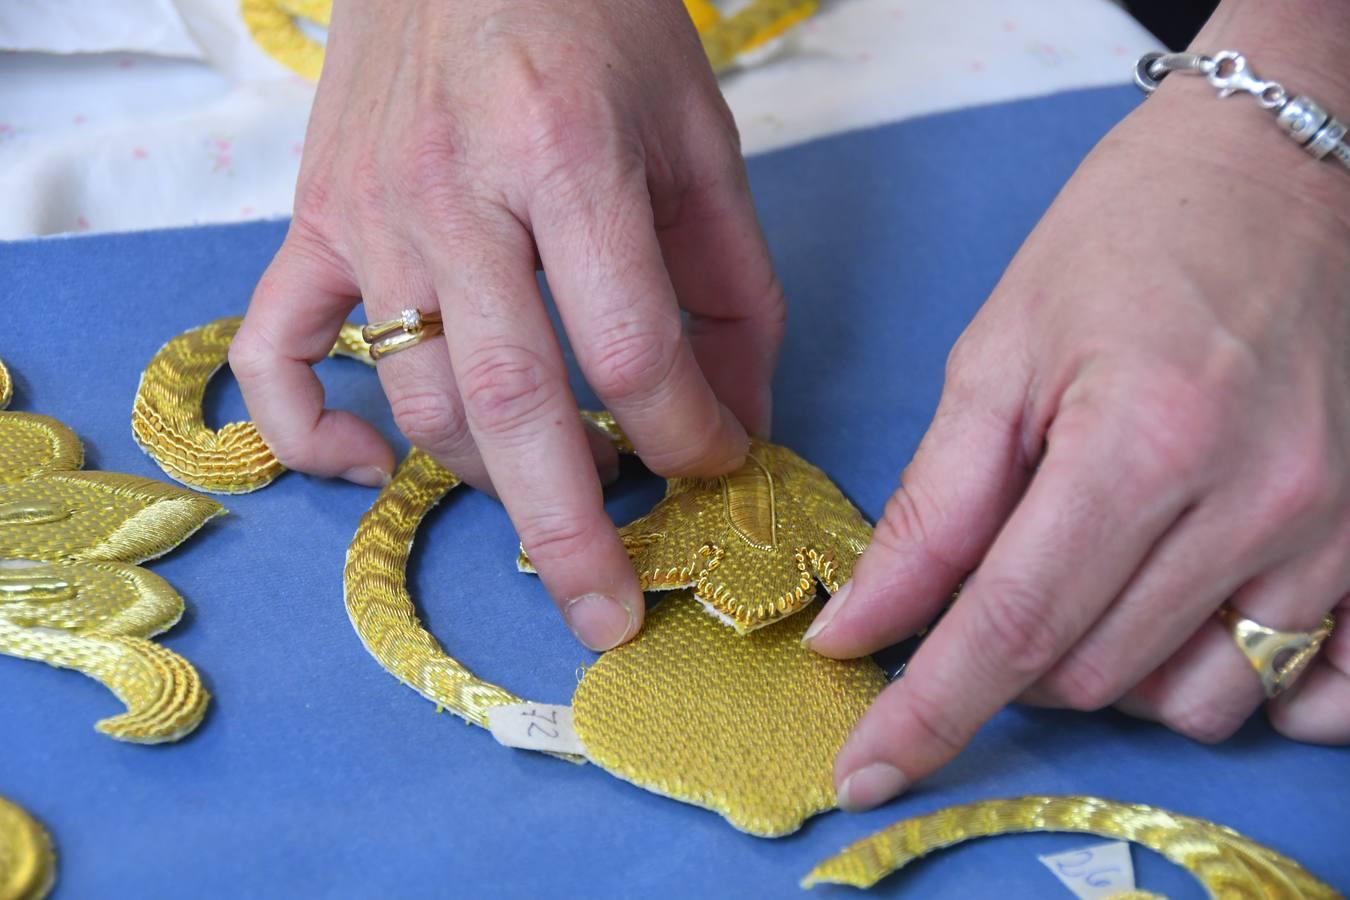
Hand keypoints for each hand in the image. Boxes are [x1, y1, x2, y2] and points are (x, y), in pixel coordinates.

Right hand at [229, 0, 783, 650]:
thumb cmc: (596, 21)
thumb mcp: (696, 135)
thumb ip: (733, 281)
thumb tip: (740, 417)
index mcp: (567, 155)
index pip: (632, 346)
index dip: (688, 433)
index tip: (718, 466)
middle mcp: (454, 192)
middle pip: (511, 401)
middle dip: (572, 529)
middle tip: (613, 614)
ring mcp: (368, 213)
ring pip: (415, 396)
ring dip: (489, 479)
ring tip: (556, 497)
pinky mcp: (314, 222)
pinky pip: (276, 351)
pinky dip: (309, 432)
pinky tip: (370, 472)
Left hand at [805, 9, 1349, 807]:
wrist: (1281, 169)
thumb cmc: (1127, 239)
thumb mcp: (1000, 352)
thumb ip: (933, 504)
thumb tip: (860, 624)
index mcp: (1143, 443)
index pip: (1010, 626)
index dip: (928, 712)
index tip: (863, 774)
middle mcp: (1256, 505)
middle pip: (1087, 672)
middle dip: (1006, 653)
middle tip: (996, 570)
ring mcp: (1335, 532)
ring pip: (1187, 698)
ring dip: (1107, 666)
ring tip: (1092, 568)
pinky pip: (1315, 694)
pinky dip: (1231, 684)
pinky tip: (1187, 624)